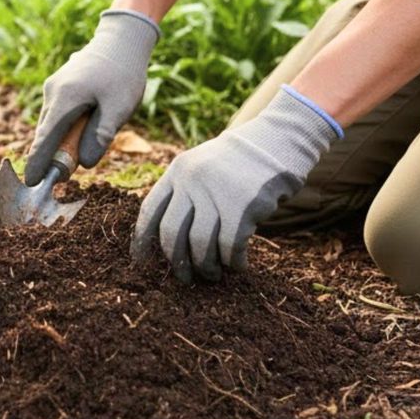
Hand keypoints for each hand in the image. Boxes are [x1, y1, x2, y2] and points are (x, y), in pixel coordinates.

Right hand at [24, 10, 158, 185]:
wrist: (122, 39)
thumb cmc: (123, 73)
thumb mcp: (119, 108)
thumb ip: (100, 136)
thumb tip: (83, 163)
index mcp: (64, 99)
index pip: (45, 139)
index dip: (38, 163)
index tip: (30, 182)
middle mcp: (53, 93)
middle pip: (47, 133)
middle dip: (53, 155)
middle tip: (65, 175)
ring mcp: (54, 87)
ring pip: (52, 123)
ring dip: (62, 140)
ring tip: (82, 145)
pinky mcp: (60, 85)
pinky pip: (58, 113)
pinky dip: (64, 127)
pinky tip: (84, 126)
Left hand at [131, 86, 341, 281]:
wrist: (278, 140)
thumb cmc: (240, 162)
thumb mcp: (203, 165)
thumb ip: (185, 192)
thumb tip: (170, 241)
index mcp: (178, 170)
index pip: (150, 210)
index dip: (142, 240)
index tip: (140, 262)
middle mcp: (192, 180)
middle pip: (171, 233)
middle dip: (176, 262)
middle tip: (184, 278)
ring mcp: (217, 192)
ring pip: (200, 244)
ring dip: (206, 266)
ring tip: (214, 274)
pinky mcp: (243, 206)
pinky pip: (230, 246)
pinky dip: (233, 262)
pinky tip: (239, 265)